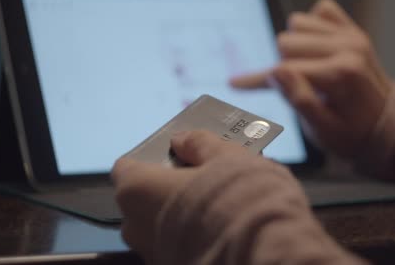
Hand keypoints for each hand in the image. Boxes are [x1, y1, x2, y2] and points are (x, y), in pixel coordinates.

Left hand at [111, 130, 247, 259]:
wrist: (267, 255)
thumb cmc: (241, 200)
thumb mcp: (226, 156)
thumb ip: (199, 144)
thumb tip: (183, 140)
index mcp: (138, 190)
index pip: (126, 168)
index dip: (150, 160)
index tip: (174, 155)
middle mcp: (136, 228)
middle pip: (141, 200)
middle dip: (166, 189)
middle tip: (201, 178)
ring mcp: (154, 255)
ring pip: (160, 228)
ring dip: (180, 216)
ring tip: (218, 206)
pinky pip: (177, 247)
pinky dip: (192, 238)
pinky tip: (222, 230)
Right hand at [231, 0, 391, 157]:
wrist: (387, 125)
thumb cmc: (352, 134)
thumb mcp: (323, 130)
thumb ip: (299, 100)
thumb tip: (276, 72)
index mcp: (340, 74)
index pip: (284, 68)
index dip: (256, 79)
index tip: (234, 84)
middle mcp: (347, 47)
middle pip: (285, 40)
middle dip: (283, 63)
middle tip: (299, 86)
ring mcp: (351, 35)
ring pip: (297, 21)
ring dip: (295, 44)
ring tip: (308, 69)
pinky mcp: (353, 29)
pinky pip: (320, 9)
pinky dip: (312, 27)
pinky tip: (317, 50)